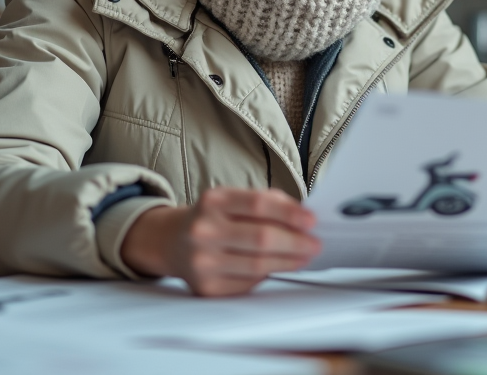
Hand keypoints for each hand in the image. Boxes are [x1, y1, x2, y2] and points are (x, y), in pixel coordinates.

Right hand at [120, 188, 320, 295]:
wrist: (172, 242)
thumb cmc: (211, 218)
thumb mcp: (232, 199)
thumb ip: (266, 203)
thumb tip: (302, 218)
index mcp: (213, 201)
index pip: (258, 204)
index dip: (289, 213)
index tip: (311, 220)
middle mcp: (204, 230)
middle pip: (262, 238)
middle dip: (296, 242)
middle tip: (314, 243)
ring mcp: (203, 261)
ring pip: (259, 265)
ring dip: (289, 261)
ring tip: (304, 256)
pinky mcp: (206, 287)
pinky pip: (249, 282)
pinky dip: (267, 274)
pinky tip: (277, 267)